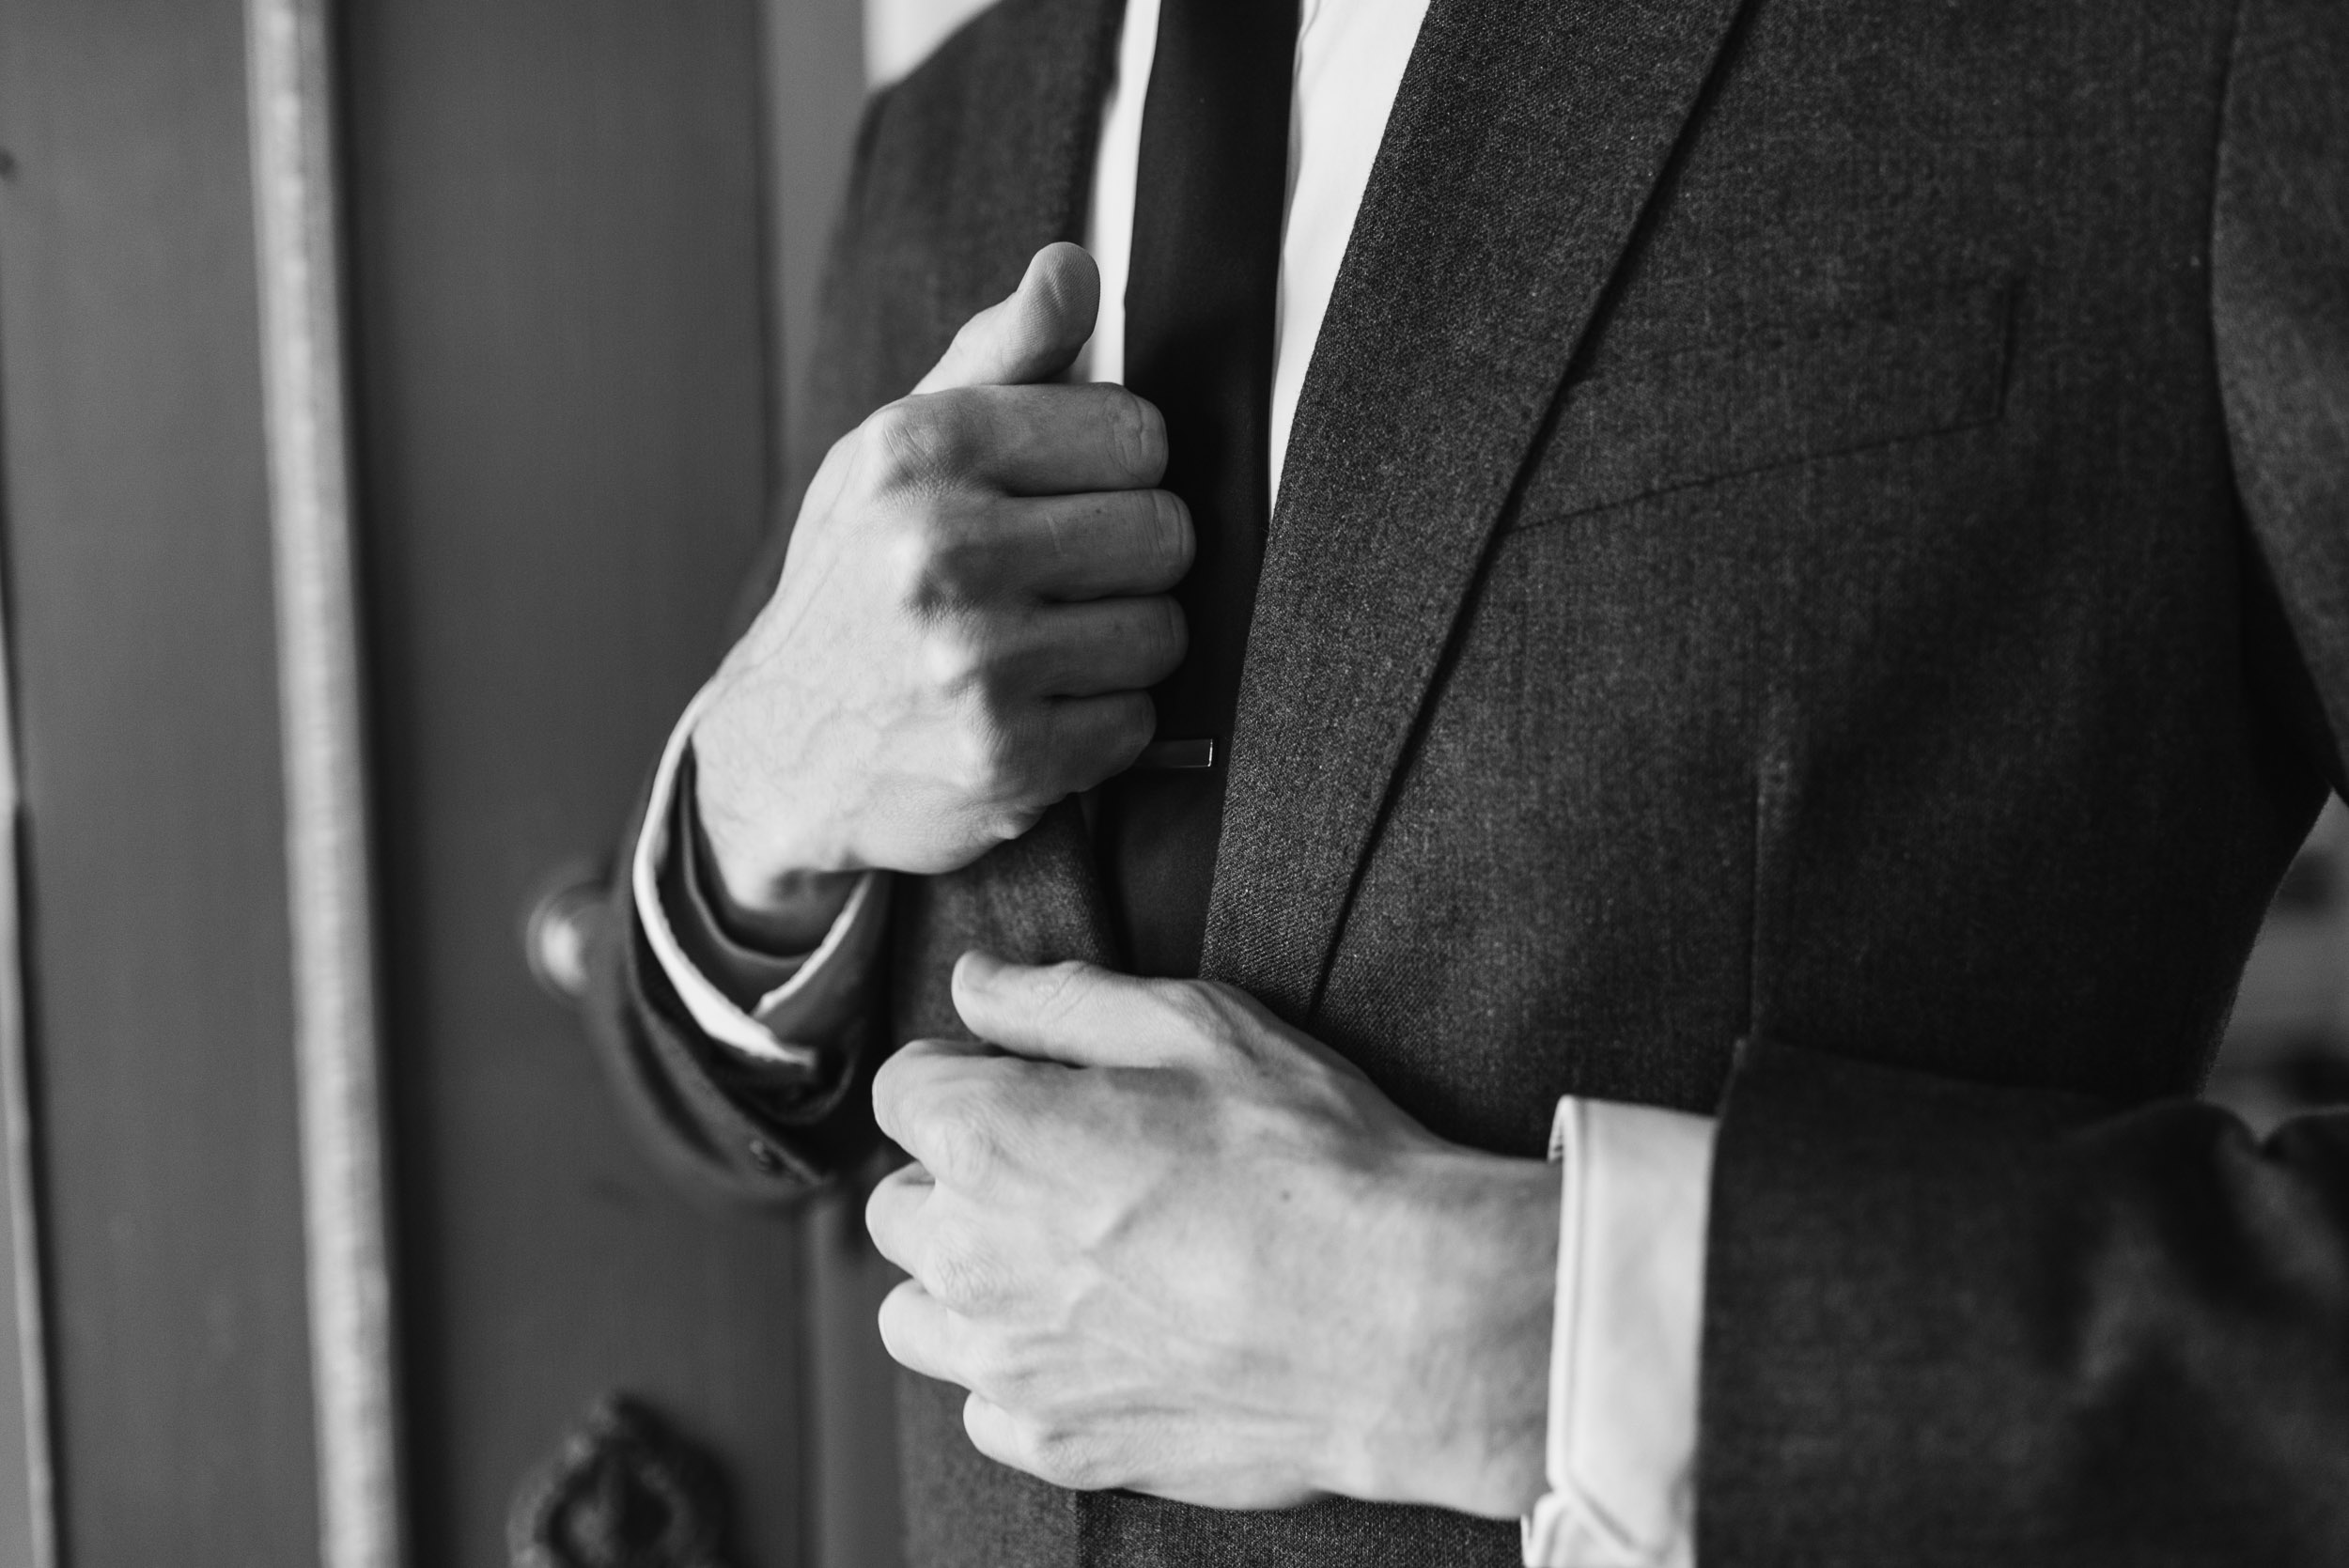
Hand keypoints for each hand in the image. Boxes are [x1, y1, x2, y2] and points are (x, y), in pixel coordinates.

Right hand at [693, 244, 1190, 943]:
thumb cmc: (859, 581)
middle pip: (1164, 532)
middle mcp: (941, 548)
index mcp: (921, 449)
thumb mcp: (899, 451)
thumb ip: (1000, 356)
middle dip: (1132, 559)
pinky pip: (1135, 723)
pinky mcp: (1007, 760)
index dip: (1122, 468)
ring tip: (1049, 647)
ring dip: (1123, 645)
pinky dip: (1101, 725)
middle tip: (1067, 580)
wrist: (777, 747)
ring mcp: (975, 661)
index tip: (1074, 495)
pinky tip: (1037, 710)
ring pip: (1162, 631)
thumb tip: (1075, 267)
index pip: (1135, 432)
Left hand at [865, 953, 1558, 1516]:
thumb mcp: (1198, 1026)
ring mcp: (1009, 1361)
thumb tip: (976, 982)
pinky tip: (1099, 1339)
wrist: (1402, 1318)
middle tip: (1062, 1165)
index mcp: (991, 1137)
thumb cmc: (1312, 1160)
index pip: (903, 1088)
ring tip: (1064, 1259)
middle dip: (956, 1174)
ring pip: (917, 1313)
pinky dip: (1020, 1371)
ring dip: (964, 1280)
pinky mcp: (1057, 1442)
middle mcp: (972, 1255)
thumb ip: (1059, 1000)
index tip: (1028, 1081)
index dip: (967, 1071)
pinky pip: (983, 1403)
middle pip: (897, 1204)